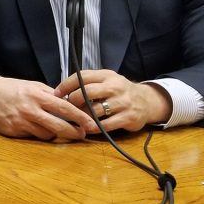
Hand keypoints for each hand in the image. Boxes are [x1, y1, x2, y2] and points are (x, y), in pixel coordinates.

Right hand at [0, 75, 97, 140]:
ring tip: (54, 128)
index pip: (65, 108)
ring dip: (54, 133)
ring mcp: (21, 122)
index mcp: (37, 95)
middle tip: (82, 134)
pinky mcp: (13, 131)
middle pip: (59, 126)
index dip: (80, 117)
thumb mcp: (33, 86)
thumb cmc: (14, 89)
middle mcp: (30, 109)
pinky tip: (35, 127)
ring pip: (46, 134)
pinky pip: (32, 137)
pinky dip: (37, 133)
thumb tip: (70, 105)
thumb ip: (51, 95)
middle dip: (74, 132)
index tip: (91, 124)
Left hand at [53, 70, 171, 131]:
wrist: (147, 101)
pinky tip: (88, 128)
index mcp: (107, 75)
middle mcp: (116, 87)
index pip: (82, 76)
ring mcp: (123, 102)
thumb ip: (88, 83)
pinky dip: (94, 127)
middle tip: (67, 107)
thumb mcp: (106, 81)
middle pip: (87, 92)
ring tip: (77, 119)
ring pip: (95, 110)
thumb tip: (61, 91)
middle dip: (73, 101)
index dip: (67, 85)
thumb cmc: (118, 92)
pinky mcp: (129, 117)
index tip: (56, 93)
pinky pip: (106, 124)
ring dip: (82, 116)